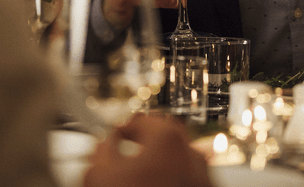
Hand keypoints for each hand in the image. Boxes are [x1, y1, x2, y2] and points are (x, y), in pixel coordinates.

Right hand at [83, 115, 211, 186]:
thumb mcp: (100, 177)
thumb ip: (100, 153)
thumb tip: (103, 147)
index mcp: (168, 138)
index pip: (140, 121)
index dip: (121, 130)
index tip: (111, 139)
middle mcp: (192, 153)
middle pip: (163, 140)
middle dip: (142, 147)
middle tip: (123, 160)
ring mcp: (204, 178)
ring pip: (177, 163)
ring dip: (157, 168)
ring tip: (136, 182)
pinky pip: (185, 182)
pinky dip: (170, 183)